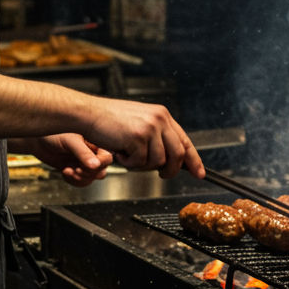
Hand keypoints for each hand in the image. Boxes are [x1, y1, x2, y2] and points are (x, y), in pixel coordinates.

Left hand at [26, 133, 112, 186]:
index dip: (99, 164)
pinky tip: (65, 171)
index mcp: (95, 142)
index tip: (88, 166)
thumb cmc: (53, 133)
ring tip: (69, 171)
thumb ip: (83, 153)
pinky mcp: (75, 169)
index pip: (107, 158)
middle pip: (101, 170)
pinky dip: (73, 181)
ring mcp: (83, 162)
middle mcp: (91, 153)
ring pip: (92, 178)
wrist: (37, 141)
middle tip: (77, 169)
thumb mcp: (70, 141)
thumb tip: (96, 165)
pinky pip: (81, 182)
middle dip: (88, 173)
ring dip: (80, 179)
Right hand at [85, 97, 204, 178]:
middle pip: (178, 155)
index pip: (185, 141)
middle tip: (162, 175)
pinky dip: (129, 163)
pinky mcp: (137, 137)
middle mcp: (159, 119)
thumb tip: (170, 159)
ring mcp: (149, 128)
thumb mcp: (140, 122)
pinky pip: (140, 162)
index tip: (199, 173)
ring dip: (142, 165)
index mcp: (162, 115)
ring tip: (128, 154)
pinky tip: (120, 151)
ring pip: (158, 161)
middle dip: (171, 170)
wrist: (88, 113)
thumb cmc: (109, 120)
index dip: (194, 160)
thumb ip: (157, 136)